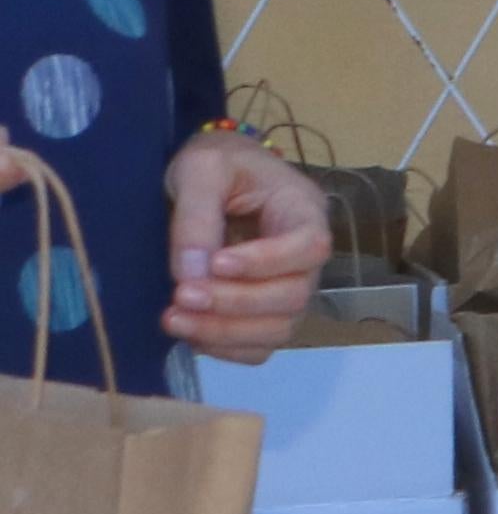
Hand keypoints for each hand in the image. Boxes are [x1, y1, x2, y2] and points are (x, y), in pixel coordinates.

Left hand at [159, 131, 331, 362]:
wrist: (208, 176)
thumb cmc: (213, 163)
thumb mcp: (200, 170)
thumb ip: (196, 217)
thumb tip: (193, 274)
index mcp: (303, 211)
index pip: (308, 246)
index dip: (267, 263)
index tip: (215, 263)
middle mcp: (304, 257)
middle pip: (294, 296)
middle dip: (235, 303)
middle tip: (181, 295)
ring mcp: (286, 288)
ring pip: (278, 329)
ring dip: (225, 332)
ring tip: (173, 320)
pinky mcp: (262, 312)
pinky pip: (258, 348)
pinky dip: (226, 349)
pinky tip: (189, 332)